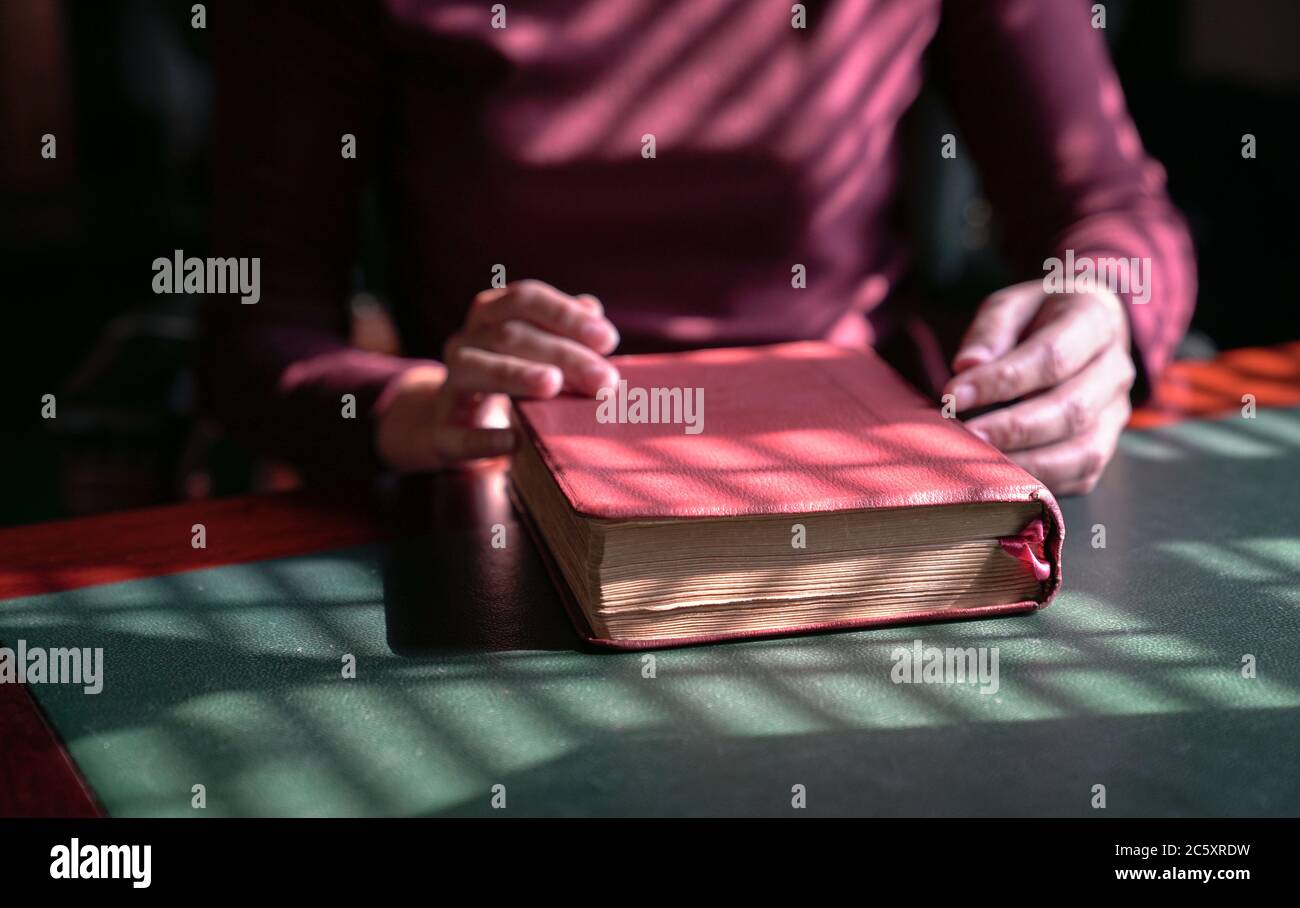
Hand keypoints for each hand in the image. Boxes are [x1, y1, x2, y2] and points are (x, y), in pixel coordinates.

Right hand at [375, 280, 620, 471]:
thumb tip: (592, 308)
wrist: (452, 421)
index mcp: (489, 314)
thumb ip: (563, 329)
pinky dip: (484, 438)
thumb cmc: (510, 374)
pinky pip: (459, 433)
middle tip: (605, 380)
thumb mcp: (536, 347)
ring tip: (554, 384)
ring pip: (477, 369)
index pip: (525, 300)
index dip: (565, 315)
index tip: (608, 339)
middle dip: (563, 354)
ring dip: (517, 374)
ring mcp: (450, 384)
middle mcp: (464, 342)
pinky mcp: (443, 431)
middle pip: (510, 335)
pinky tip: (513, 441)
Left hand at [942, 281, 1134, 495]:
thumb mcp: (1010, 307)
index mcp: (1096, 320)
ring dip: (1028, 463)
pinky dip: (1041, 482)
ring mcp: (1117, 413)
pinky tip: (1001, 478)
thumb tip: (967, 365)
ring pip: (1084, 451)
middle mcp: (1117, 369)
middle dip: (1013, 428)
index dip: (1002, 381)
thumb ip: (990, 331)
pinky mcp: (1105, 446)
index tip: (953, 395)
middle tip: (965, 436)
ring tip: (980, 463)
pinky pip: (1081, 475)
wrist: (1080, 333)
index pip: (1053, 357)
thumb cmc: (1036, 320)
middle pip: (1072, 409)